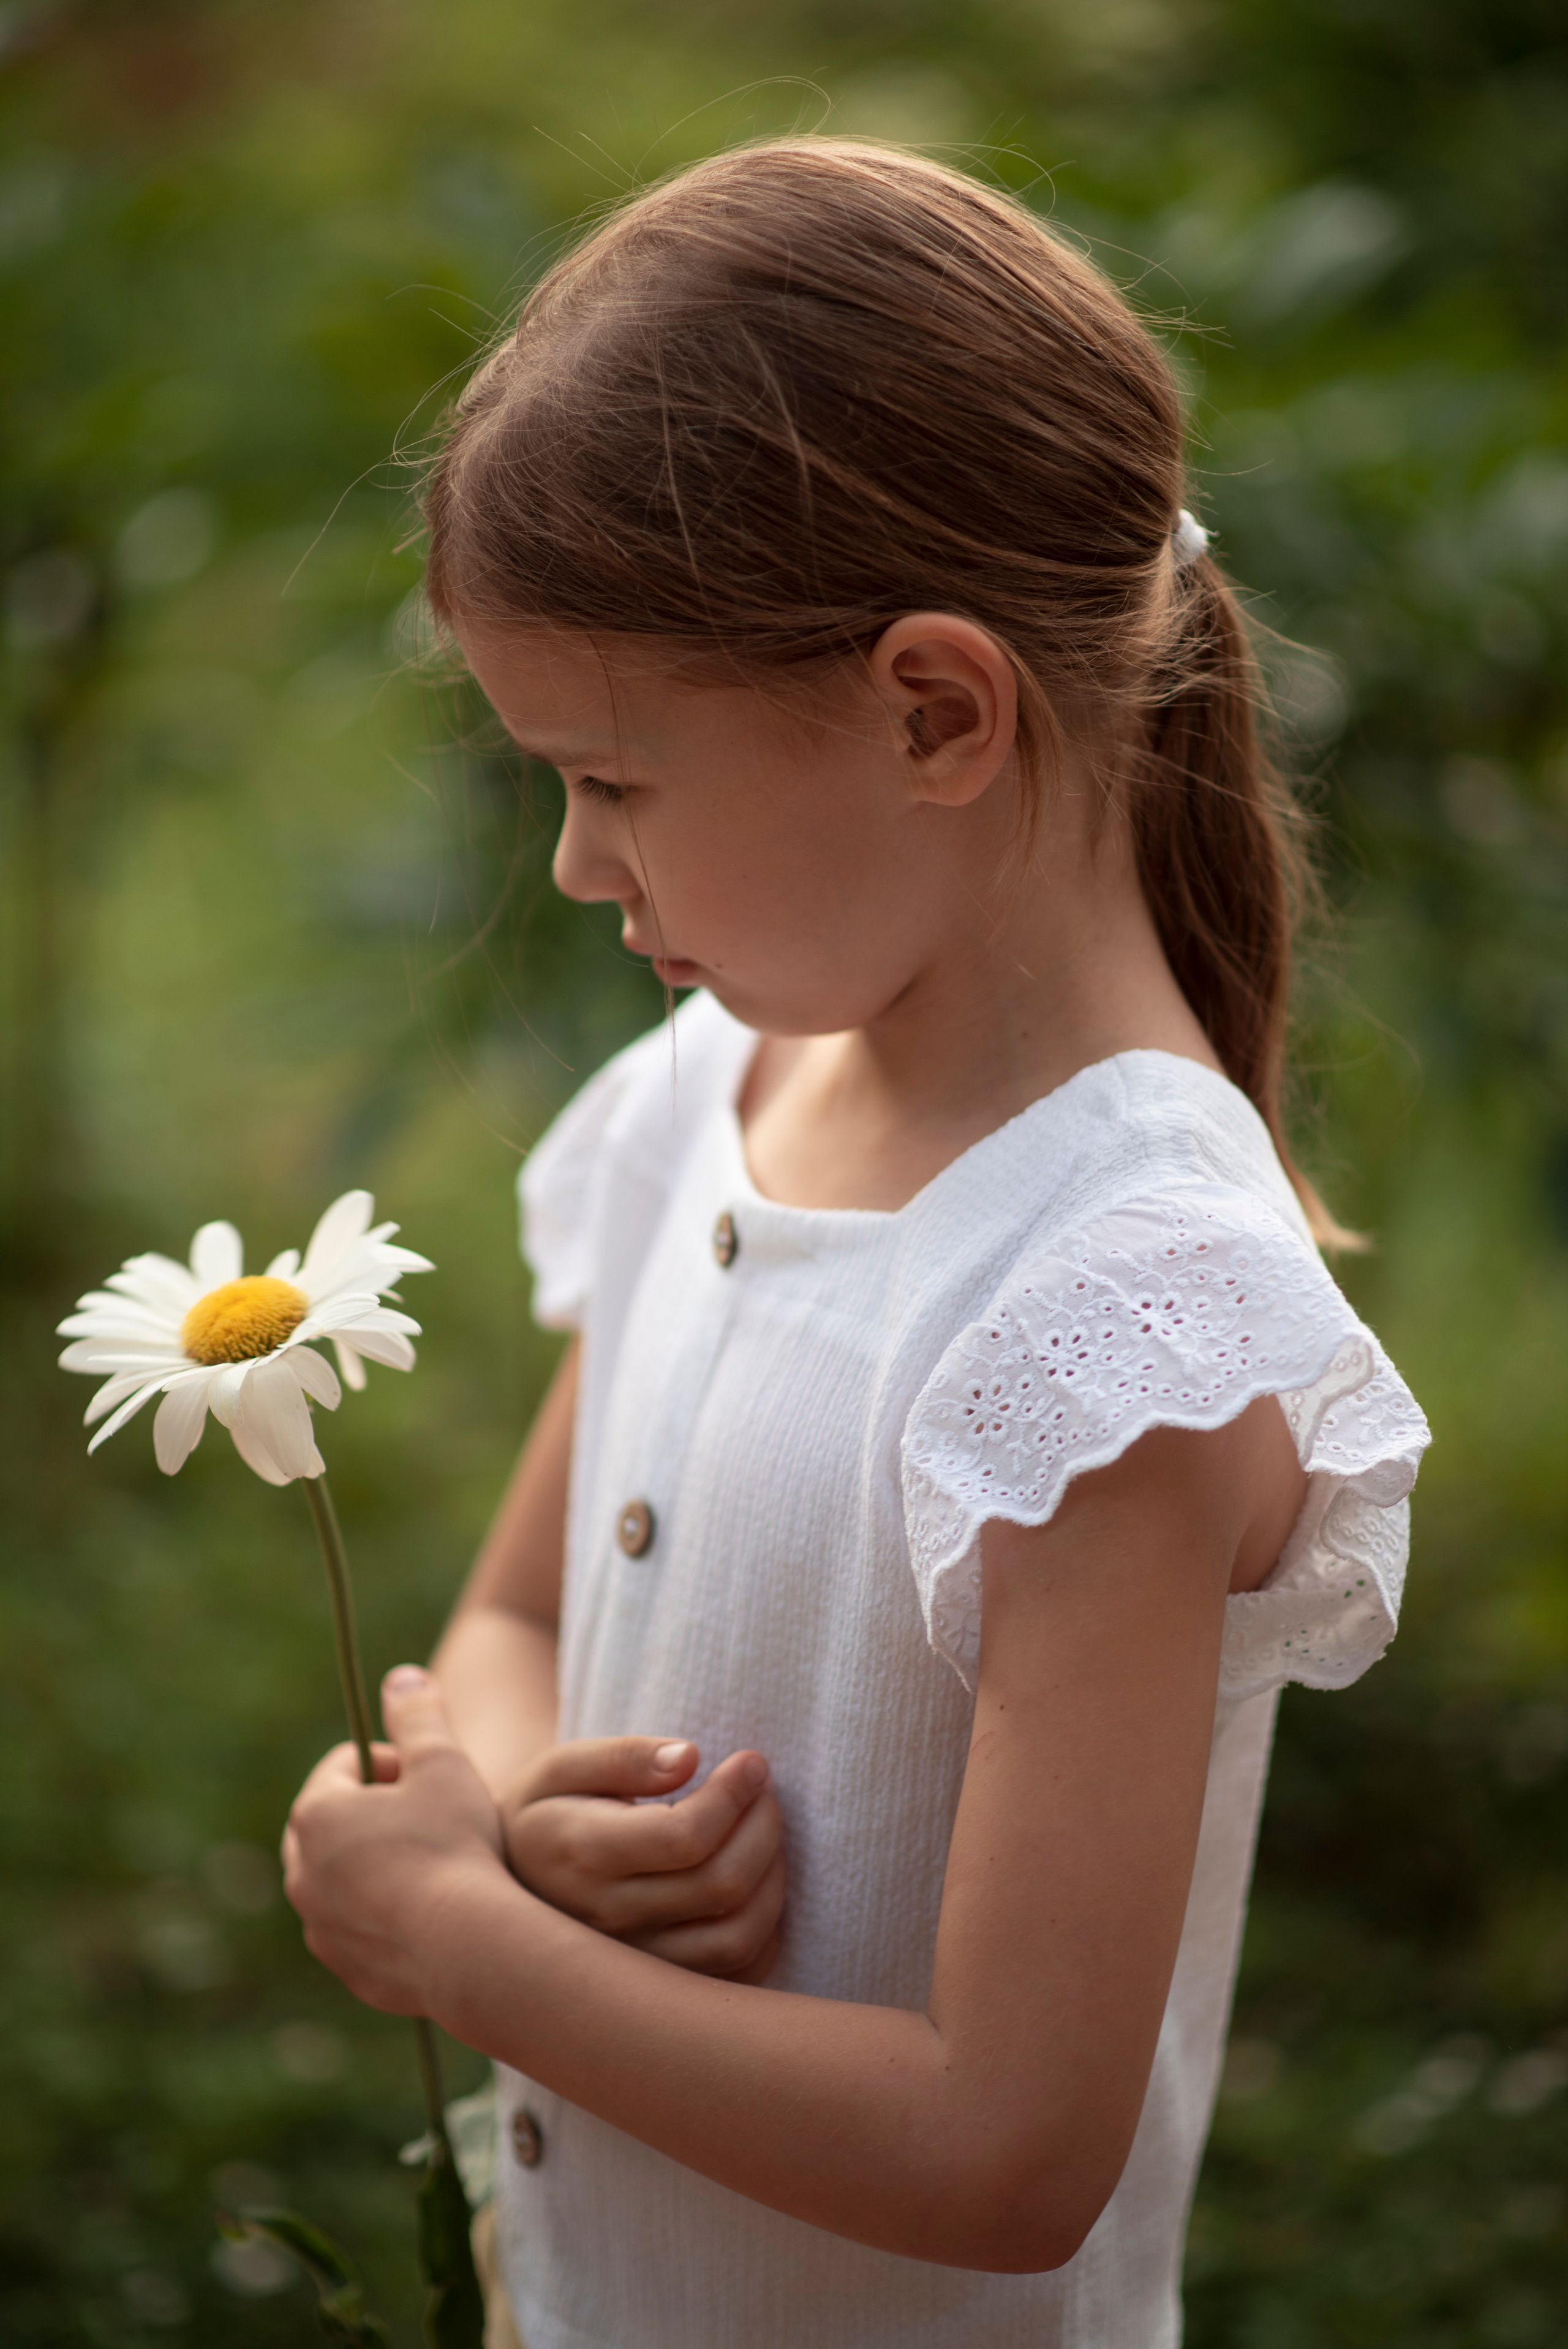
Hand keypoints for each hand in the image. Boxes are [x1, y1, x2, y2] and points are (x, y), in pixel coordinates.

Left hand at [283, 1665, 507, 2013]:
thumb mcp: (443, 1762)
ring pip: (342, 1878)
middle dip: (377, 1813)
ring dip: (378, 1864)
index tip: (431, 1777)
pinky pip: (357, 1926)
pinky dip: (384, 1913)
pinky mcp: (344, 1966)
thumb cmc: (455, 1844)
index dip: (394, 1762)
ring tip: (434, 1865)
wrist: (469, 1950)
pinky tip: (431, 1911)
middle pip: (336, 1822)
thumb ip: (418, 1714)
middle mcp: (302, 1872)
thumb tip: (401, 1677)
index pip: (346, 1765)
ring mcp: (319, 1926)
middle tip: (432, 1818)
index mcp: (316, 1814)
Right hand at [500, 1737, 786, 1983]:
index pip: (683, 1836)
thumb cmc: (547, 1816)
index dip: (733, 1794)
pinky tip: (756, 1883)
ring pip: (737, 1936)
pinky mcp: (660, 1994)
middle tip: (763, 1788)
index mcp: (580, 1854)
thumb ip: (623, 1756)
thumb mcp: (561, 1769)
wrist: (506, 1900)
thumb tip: (690, 1756)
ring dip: (772, 1876)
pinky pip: (738, 1975)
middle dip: (762, 1825)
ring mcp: (636, 1966)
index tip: (750, 1762)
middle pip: (720, 1884)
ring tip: (764, 1832)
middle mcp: (607, 1921)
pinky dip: (766, 1929)